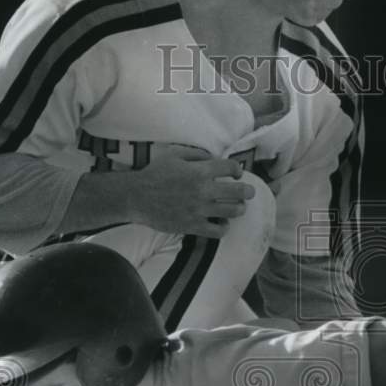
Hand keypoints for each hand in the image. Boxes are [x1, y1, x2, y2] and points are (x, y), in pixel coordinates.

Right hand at [130, 144, 255, 237]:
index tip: (237, 173)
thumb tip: (214, 158)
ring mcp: (199, 210)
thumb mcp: (174, 154)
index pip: (231, 168)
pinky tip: (222, 223)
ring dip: (239, 209)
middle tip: (248, 192)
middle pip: (239, 191)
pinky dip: (224, 227)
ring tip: (237, 207)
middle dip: (248, 191)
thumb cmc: (155, 173)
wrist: (137, 197)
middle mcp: (203, 190)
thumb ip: (197, 154)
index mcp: (199, 171)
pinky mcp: (193, 226)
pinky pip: (218, 231)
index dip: (238, 170)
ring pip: (233, 211)